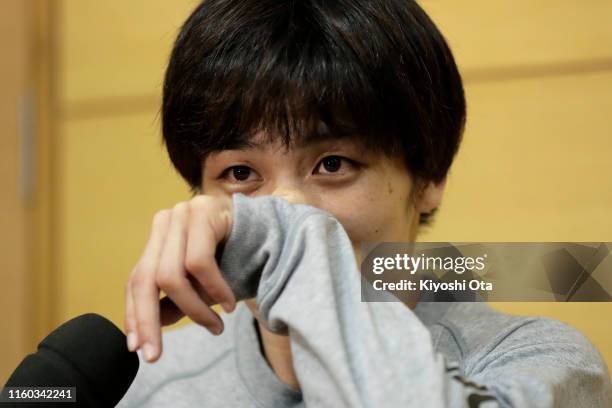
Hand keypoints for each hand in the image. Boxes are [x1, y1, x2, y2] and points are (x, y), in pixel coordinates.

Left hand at [124, 194, 236, 362]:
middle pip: (145, 278)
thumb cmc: (237, 257)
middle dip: (148, 320)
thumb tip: (146, 331)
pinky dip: (214, 289)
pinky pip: (199, 263)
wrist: (275, 232)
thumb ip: (173, 302)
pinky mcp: (203, 213)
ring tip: (215, 326)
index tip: (135, 347)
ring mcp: (183, 213)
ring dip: (194, 309)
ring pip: (171, 275)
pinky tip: (229, 305)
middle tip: (155, 355)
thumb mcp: (201, 286)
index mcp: (160, 237)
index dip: (133, 313)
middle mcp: (166, 221)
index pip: (137, 278)